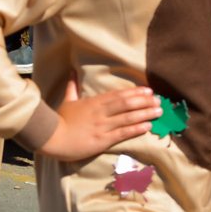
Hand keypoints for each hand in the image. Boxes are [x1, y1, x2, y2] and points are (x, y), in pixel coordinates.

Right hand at [36, 76, 161, 161]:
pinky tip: (148, 126)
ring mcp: (102, 126)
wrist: (51, 137)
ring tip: (158, 112)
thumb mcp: (67, 101)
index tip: (148, 90)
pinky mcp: (102, 140)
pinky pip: (122, 133)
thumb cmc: (59, 119)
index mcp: (93, 102)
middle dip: (144, 101)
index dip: (135, 92)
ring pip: (128, 117)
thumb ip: (72, 87)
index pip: (118, 95)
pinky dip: (136, 129)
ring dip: (145, 113)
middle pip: (126, 104)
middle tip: (159, 100)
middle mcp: (101, 112)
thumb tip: (72, 71)